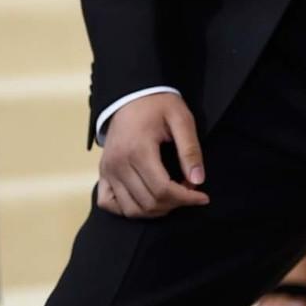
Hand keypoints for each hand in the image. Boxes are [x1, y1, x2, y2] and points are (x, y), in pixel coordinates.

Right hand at [98, 92, 209, 219]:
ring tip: (172, 197)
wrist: (130, 95)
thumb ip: (190, 150)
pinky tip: (145, 200)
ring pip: (131, 209)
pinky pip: (108, 203)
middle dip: (175, 203)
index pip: (163, 190)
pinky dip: (128, 209)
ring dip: (155, 211)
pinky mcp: (103, 173)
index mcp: (138, 150)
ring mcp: (108, 170)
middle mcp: (118, 164)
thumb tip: (198, 180)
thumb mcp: (181, 119)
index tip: (202, 196)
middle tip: (189, 191)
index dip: (186, 198)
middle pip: (149, 203)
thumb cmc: (158, 104)